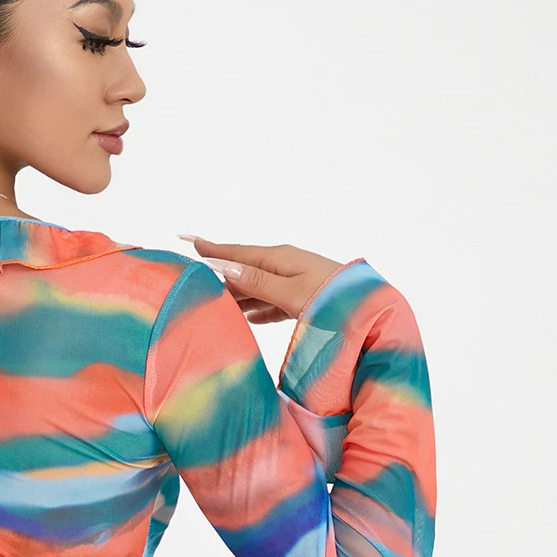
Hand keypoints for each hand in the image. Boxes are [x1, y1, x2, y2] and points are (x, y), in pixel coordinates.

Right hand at [179, 235, 346, 324]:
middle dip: (219, 275)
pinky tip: (246, 316)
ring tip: (213, 302)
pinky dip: (255, 307)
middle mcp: (284, 265)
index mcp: (279, 258)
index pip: (236, 253)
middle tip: (192, 281)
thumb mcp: (292, 292)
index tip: (186, 239)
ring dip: (235, 294)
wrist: (370, 312)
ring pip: (255, 287)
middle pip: (243, 270)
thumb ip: (258, 282)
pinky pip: (269, 300)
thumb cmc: (333, 300)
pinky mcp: (301, 297)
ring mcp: (294, 280)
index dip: (211, 249)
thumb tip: (225, 268)